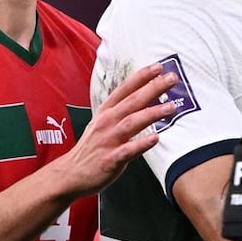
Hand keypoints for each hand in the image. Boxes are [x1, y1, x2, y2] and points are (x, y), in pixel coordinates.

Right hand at [52, 63, 176, 198]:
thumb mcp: (102, 122)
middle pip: (132, 101)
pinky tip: (155, 138)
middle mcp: (107, 122)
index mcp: (106, 112)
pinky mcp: (110, 160)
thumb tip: (145, 97)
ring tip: (170, 107)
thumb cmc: (92, 148)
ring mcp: (108, 140)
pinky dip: (141, 144)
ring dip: (151, 113)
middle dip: (152, 88)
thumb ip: (121, 110)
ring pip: (131, 122)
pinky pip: (128, 151)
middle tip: (171, 78)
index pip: (125, 89)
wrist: (70, 174)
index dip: (141, 77)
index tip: (158, 66)